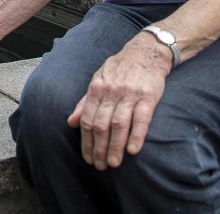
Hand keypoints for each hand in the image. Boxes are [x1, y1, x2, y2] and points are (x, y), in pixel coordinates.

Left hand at [66, 34, 169, 169]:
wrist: (146, 52)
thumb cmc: (119, 69)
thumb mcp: (98, 80)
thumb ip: (85, 102)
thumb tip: (70, 122)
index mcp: (97, 88)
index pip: (87, 119)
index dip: (86, 141)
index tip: (88, 158)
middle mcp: (111, 92)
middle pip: (101, 125)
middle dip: (99, 148)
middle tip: (100, 166)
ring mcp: (130, 94)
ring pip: (119, 124)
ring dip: (115, 146)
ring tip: (113, 164)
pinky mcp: (148, 96)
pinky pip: (142, 118)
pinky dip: (136, 135)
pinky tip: (132, 150)